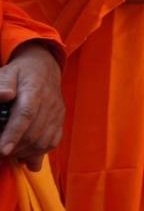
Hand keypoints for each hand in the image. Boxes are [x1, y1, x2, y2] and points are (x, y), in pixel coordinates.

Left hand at [0, 42, 63, 170]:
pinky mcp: (60, 119)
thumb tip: (4, 95)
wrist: (45, 67)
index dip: (14, 134)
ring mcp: (57, 112)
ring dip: (26, 152)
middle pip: (34, 132)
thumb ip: (3, 83)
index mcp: (35, 90)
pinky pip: (53, 141)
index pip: (26, 114)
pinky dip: (40, 152)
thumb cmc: (22, 72)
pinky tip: (27, 153)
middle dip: (16, 148)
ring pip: (44, 141)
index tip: (3, 149)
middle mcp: (49, 103)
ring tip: (12, 152)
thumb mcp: (8, 72)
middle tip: (1, 151)